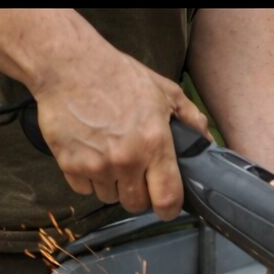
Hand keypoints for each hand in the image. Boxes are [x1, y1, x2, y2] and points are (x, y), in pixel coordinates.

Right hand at [33, 48, 207, 218]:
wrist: (68, 65)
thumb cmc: (117, 75)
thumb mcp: (163, 90)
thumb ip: (190, 118)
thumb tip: (206, 141)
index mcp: (154, 144)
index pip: (167, 199)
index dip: (169, 208)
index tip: (166, 205)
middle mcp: (126, 160)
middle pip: (136, 204)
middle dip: (139, 192)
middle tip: (135, 170)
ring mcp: (96, 165)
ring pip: (109, 197)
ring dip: (113, 184)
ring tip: (110, 156)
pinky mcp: (70, 165)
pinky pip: (84, 189)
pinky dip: (88, 178)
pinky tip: (90, 153)